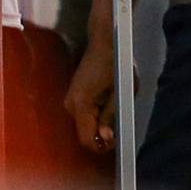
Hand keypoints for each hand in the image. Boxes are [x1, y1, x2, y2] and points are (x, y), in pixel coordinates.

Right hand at [64, 23, 116, 150]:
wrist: (104, 43)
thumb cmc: (115, 65)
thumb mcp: (120, 93)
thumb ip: (110, 116)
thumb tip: (105, 138)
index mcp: (81, 105)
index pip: (87, 140)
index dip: (102, 146)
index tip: (117, 140)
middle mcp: (71, 106)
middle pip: (85, 134)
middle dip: (102, 135)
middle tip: (120, 123)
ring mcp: (70, 101)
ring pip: (85, 126)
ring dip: (100, 125)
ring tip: (115, 110)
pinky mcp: (73, 97)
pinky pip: (84, 116)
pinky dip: (96, 117)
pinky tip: (107, 105)